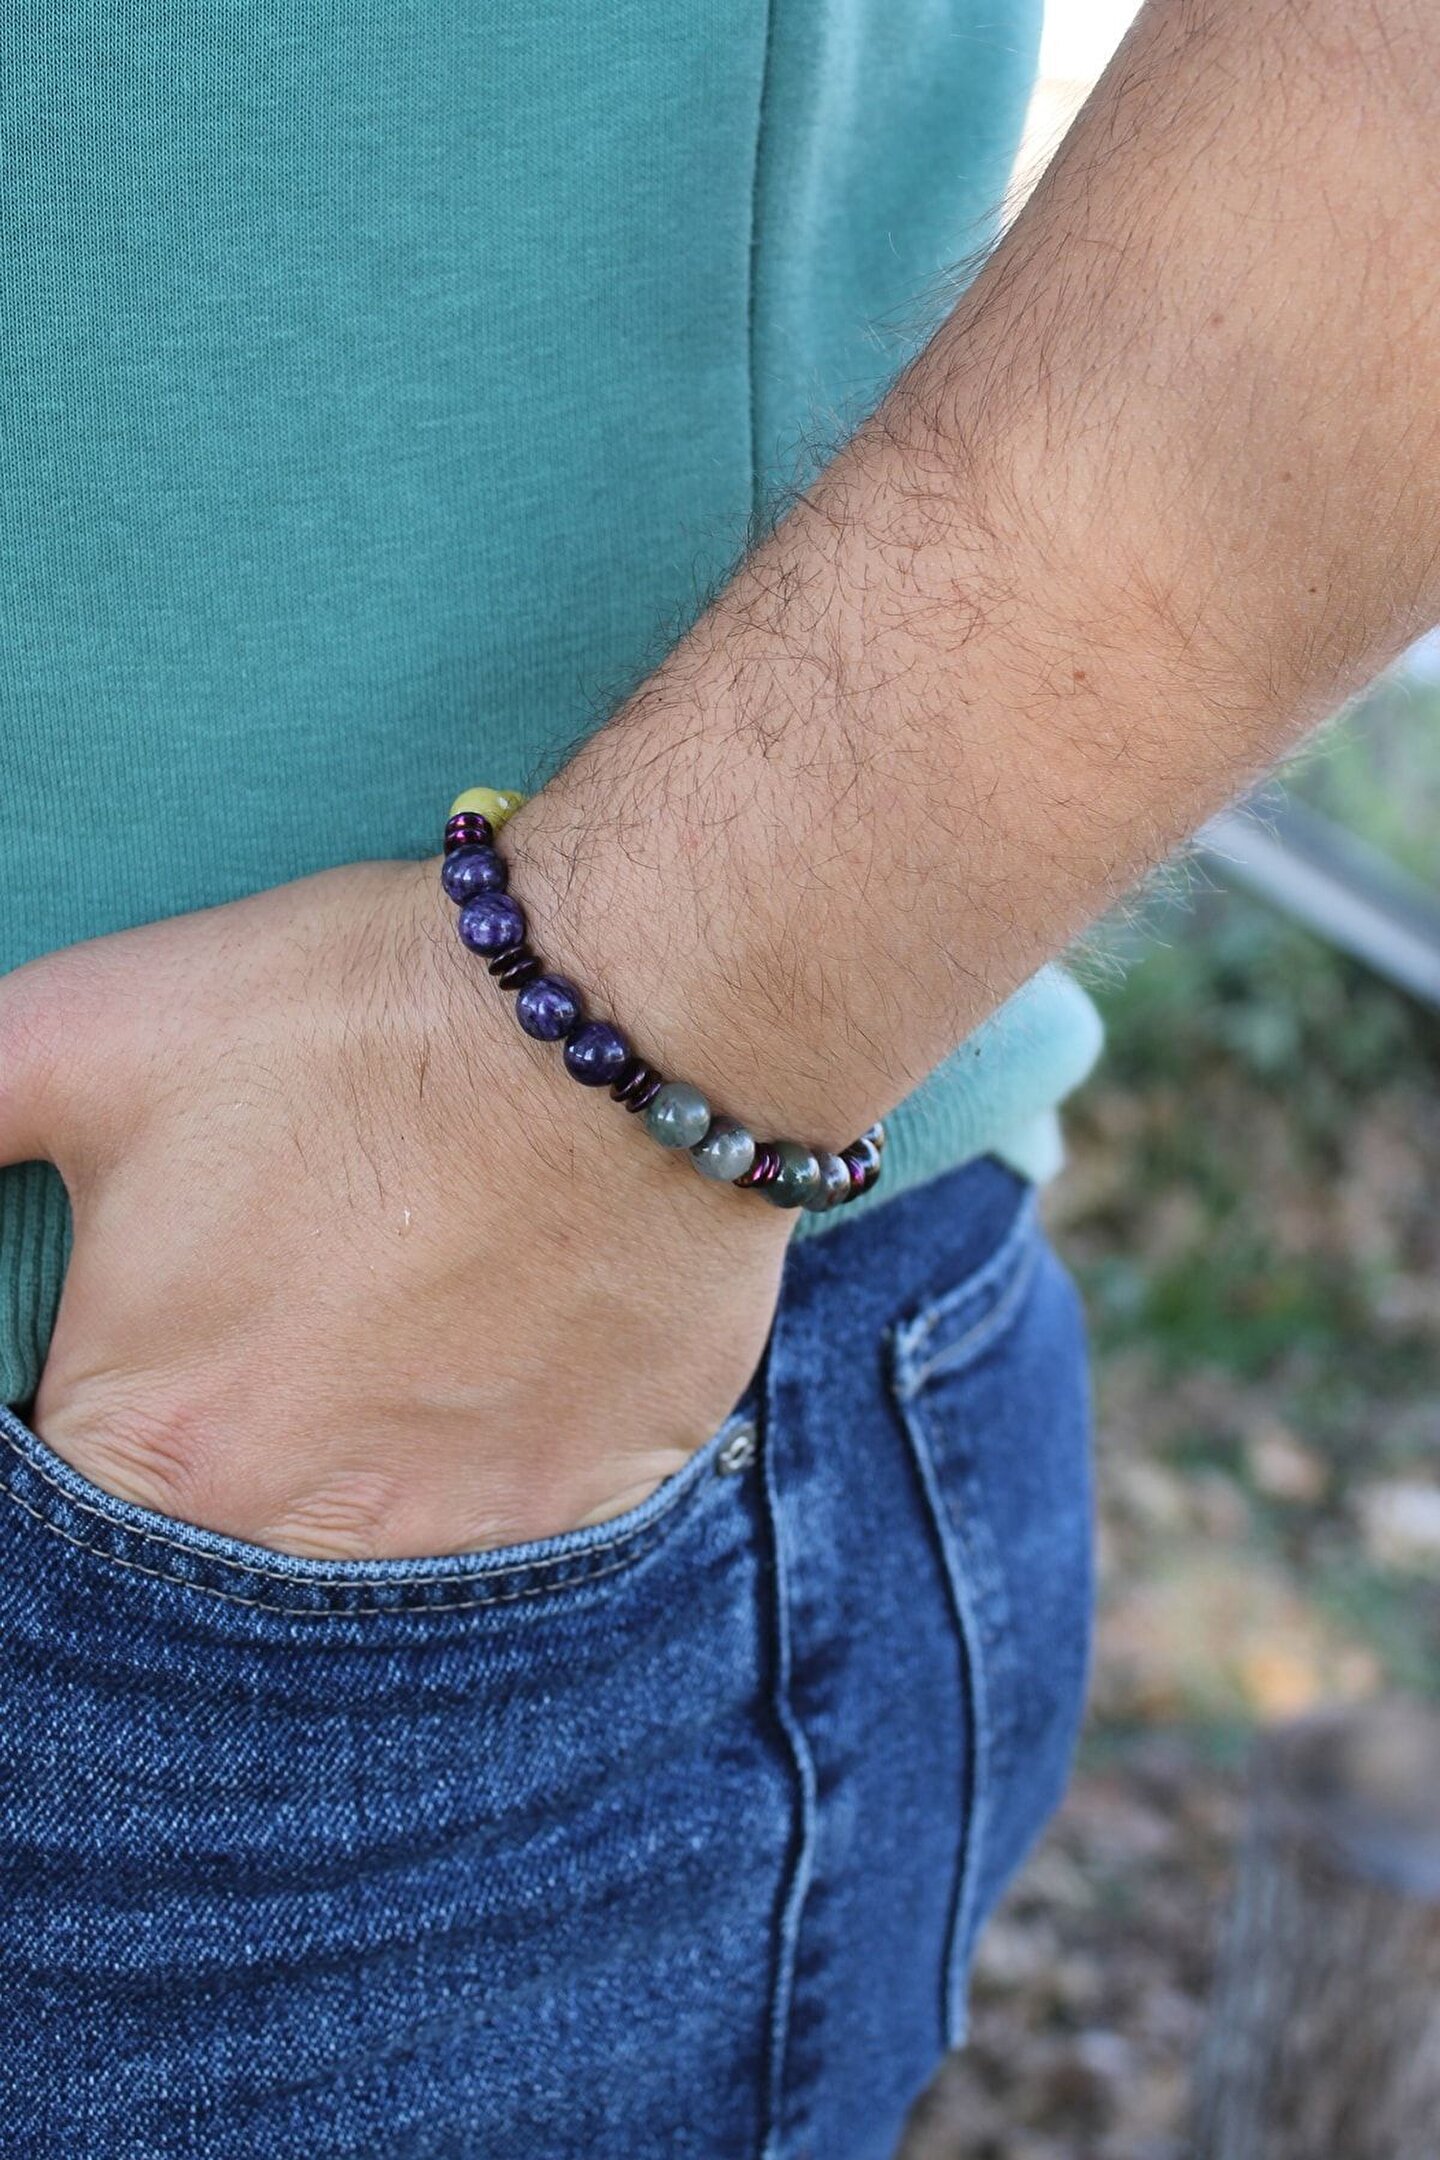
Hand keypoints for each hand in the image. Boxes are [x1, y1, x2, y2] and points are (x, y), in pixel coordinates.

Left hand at [0, 860, 793, 1557]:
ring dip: (364, 1450)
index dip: (131, 1378)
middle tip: (313, 1298)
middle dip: (248, 1422)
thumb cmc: (354, 1018)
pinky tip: (500, 1341)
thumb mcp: (84, 1033)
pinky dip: (489, 1449)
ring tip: (405, 1312)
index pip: (74, 1489)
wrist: (628, 1016)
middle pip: (226, 1526)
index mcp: (141, 1444)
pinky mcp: (580, 1517)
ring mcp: (451, 1543)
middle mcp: (287, 1538)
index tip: (192, 1307)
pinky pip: (508, 1528)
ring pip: (369, 1536)